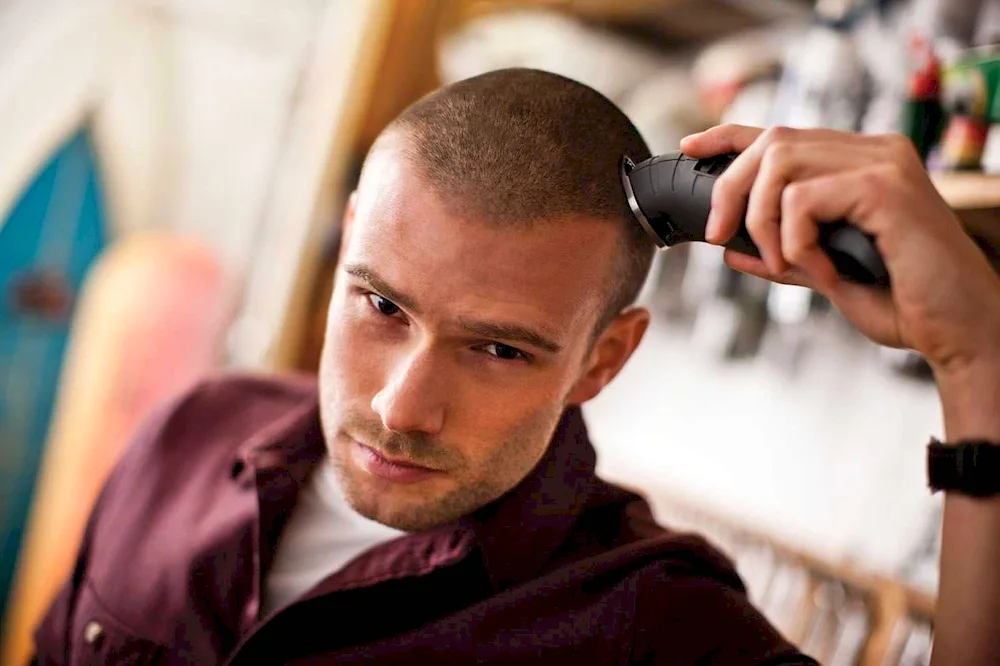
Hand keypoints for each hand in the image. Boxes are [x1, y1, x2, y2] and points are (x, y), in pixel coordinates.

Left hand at [680, 124, 999, 381]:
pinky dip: (794, 241)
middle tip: (718, 236)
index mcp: (859, 164)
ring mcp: (882, 163)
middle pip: (771, 141)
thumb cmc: (903, 302)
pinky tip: (820, 268)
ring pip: (780, 163)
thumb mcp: (825, 275)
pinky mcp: (885, 186)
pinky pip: (803, 199)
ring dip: (762, 220)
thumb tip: (730, 251)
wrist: (955, 330)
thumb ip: (782, 257)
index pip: (782, 133)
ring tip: (783, 262)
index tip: (690, 149)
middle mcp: (873, 151)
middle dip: (730, 188)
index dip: (728, 136)